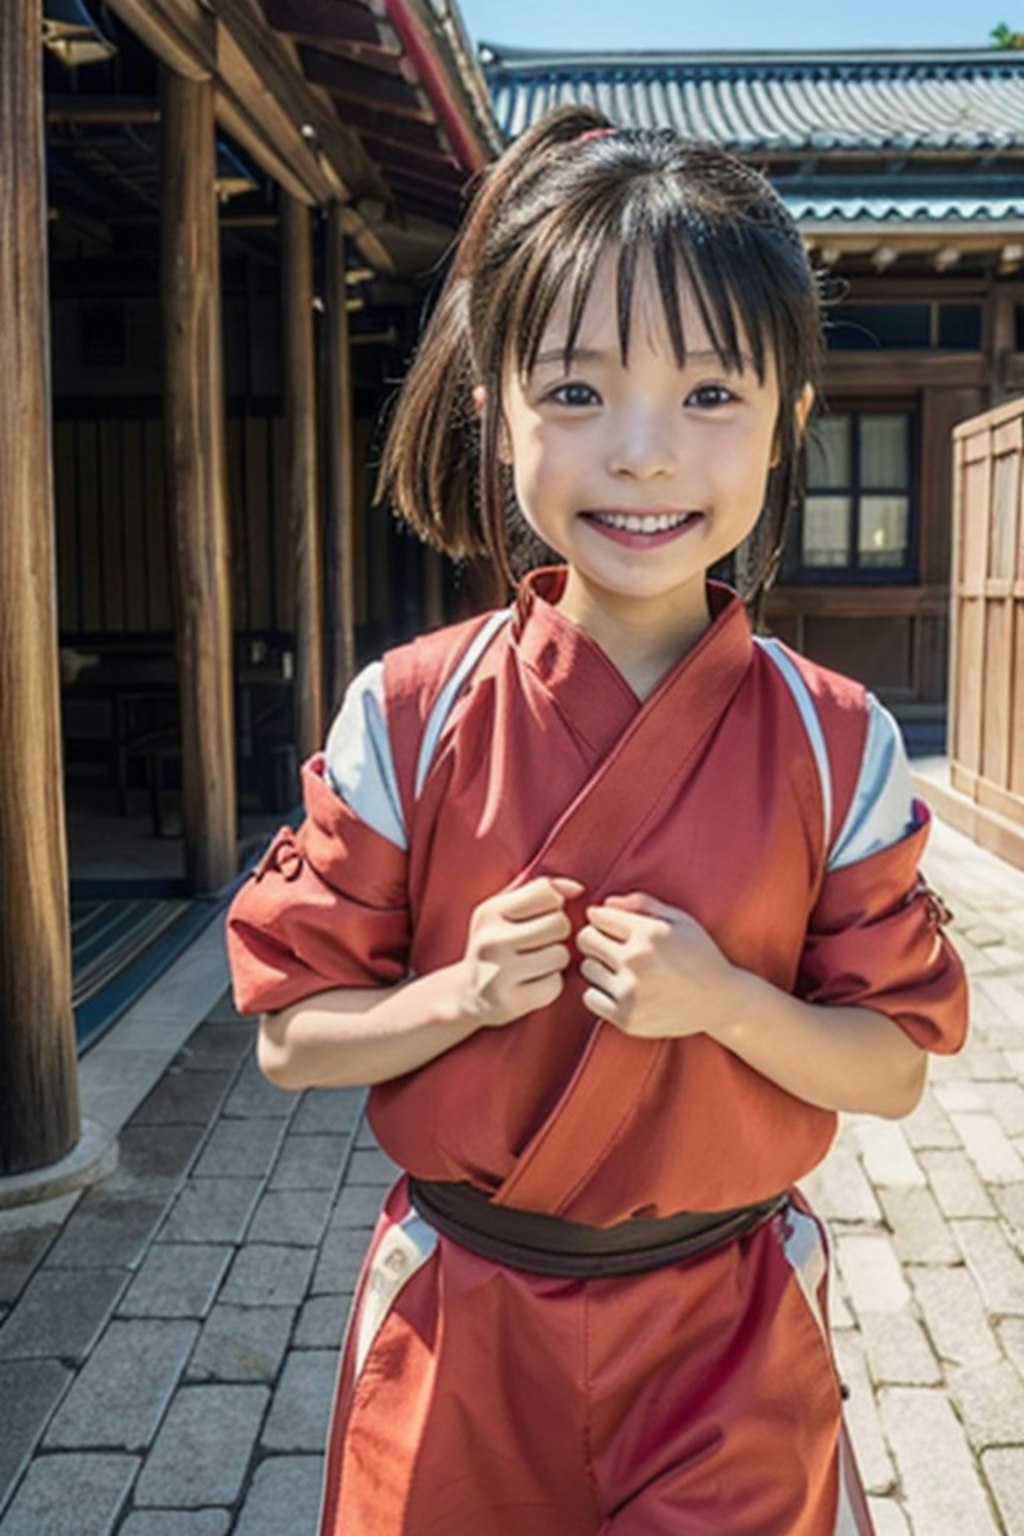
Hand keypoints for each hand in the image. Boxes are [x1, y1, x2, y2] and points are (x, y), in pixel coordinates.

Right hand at [457, 876, 582, 1027]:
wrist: (466, 992)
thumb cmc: (496, 944)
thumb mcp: (507, 911)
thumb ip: (542, 892)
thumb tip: (578, 889)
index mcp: (490, 911)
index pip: (547, 892)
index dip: (553, 904)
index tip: (540, 916)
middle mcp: (491, 940)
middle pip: (560, 923)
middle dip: (558, 933)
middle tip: (539, 943)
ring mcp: (498, 972)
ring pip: (560, 955)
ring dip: (555, 960)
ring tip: (535, 963)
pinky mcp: (509, 1002)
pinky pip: (554, 985)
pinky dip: (549, 985)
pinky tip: (531, 983)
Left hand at [577, 892, 739, 1039]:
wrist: (721, 1002)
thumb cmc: (700, 955)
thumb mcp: (680, 920)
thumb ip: (642, 904)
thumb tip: (604, 904)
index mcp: (649, 933)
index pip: (597, 917)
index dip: (602, 920)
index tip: (612, 928)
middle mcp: (636, 961)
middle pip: (585, 940)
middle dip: (596, 940)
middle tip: (613, 948)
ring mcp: (630, 992)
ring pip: (587, 968)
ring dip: (599, 967)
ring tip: (623, 971)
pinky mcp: (626, 1018)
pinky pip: (590, 998)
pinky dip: (600, 994)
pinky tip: (621, 991)